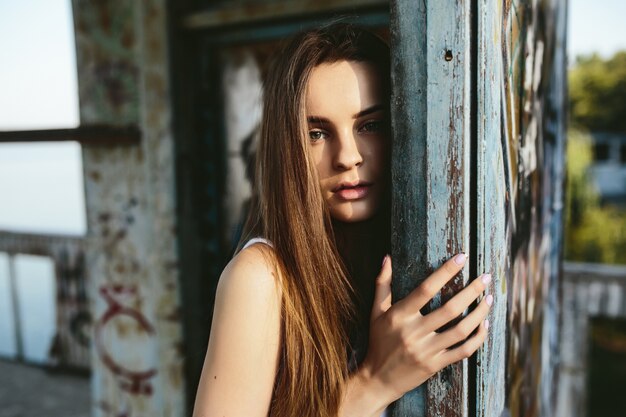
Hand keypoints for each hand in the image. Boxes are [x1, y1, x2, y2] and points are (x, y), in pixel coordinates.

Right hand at [359, 254, 491, 403]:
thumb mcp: (376, 312)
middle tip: (485, 277)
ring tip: (490, 298)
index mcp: (399, 316)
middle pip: (450, 309)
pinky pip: (463, 351)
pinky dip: (478, 338)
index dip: (445, 272)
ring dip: (479, 313)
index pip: (425, 289)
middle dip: (472, 291)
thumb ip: (382, 284)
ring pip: (461, 330)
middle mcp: (414, 333)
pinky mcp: (436, 365)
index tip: (462, 257)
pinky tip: (484, 324)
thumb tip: (387, 258)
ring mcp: (426, 351)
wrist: (378, 379)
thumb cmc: (379, 341)